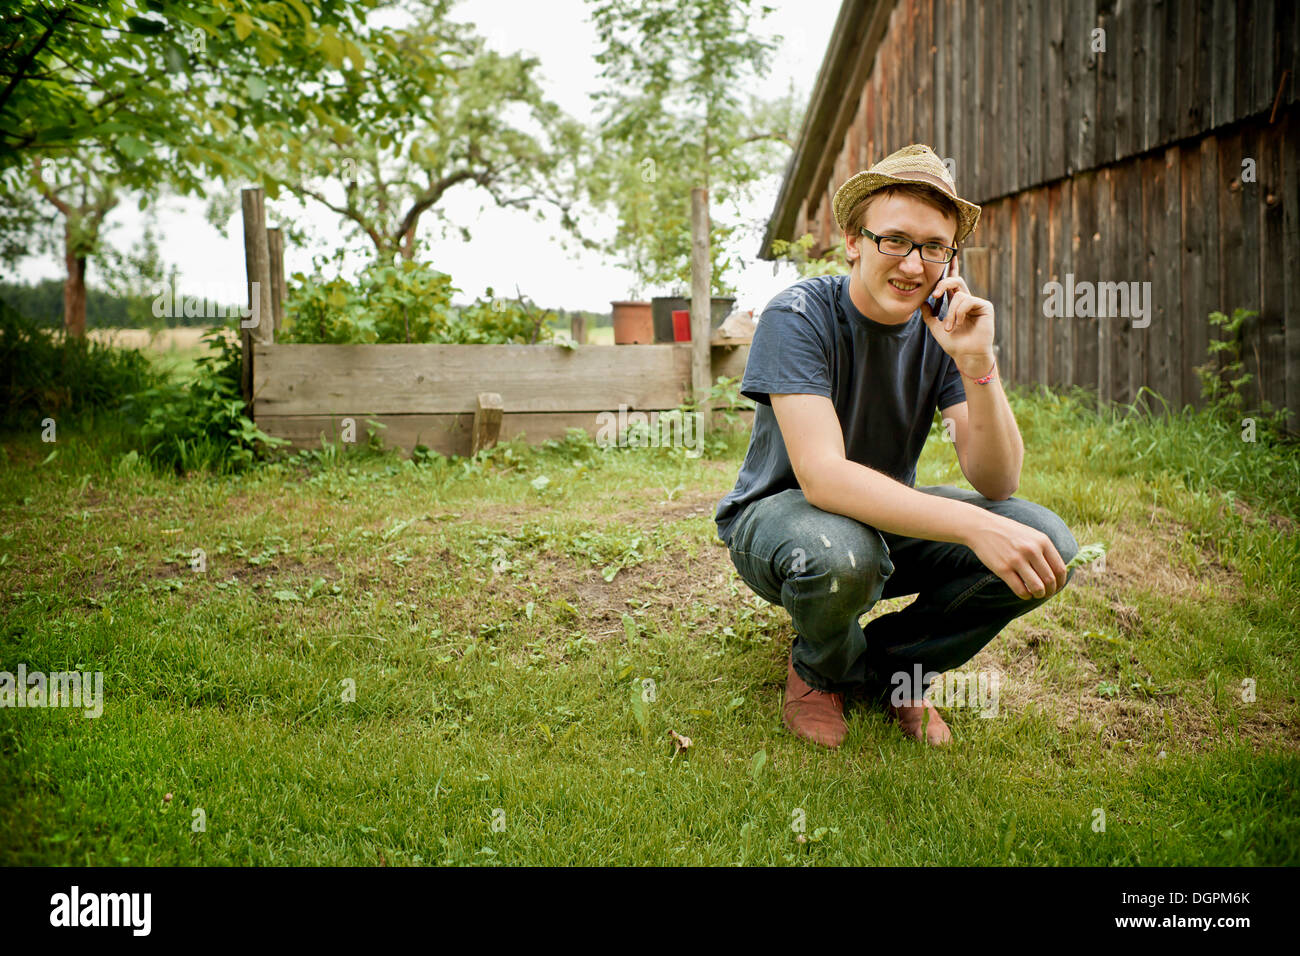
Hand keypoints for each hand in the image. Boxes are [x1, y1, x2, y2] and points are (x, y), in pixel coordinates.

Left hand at [919, 253, 995, 374]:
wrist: (966, 356)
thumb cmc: (954, 344)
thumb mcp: (936, 328)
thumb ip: (929, 314)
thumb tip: (922, 302)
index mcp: (957, 303)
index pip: (952, 282)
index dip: (951, 268)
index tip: (951, 254)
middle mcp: (967, 300)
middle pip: (955, 280)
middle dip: (943, 283)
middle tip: (935, 294)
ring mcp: (977, 302)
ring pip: (958, 295)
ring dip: (950, 312)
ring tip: (951, 327)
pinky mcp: (985, 306)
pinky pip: (967, 301)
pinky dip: (959, 313)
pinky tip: (959, 324)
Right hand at [964, 509, 1068, 599]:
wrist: (981, 527)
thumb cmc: (1008, 532)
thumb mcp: (1030, 534)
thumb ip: (1044, 550)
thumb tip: (1057, 572)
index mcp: (1042, 541)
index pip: (1059, 568)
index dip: (1060, 582)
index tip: (1057, 587)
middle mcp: (1031, 550)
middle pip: (1050, 580)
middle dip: (1050, 591)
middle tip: (1046, 593)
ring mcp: (1017, 560)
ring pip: (1037, 587)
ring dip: (1039, 595)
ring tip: (1036, 594)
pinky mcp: (1003, 569)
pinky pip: (1020, 590)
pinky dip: (1025, 596)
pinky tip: (1024, 594)